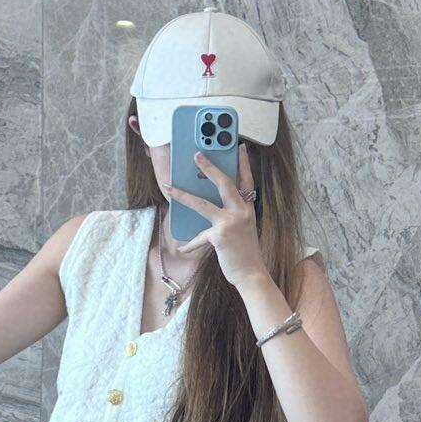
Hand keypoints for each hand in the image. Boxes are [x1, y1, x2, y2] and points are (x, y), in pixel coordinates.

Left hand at [164, 144, 267, 289]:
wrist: (252, 274)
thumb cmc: (246, 252)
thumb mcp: (242, 228)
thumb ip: (231, 215)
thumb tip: (210, 206)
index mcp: (247, 208)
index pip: (247, 180)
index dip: (243, 163)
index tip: (239, 147)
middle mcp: (241, 211)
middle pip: (224, 183)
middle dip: (209, 167)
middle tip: (197, 154)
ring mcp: (231, 222)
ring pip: (202, 204)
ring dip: (183, 195)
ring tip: (169, 188)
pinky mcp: (219, 236)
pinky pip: (198, 237)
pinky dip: (189, 245)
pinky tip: (180, 249)